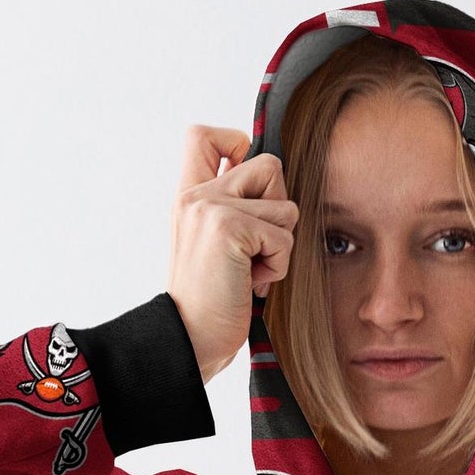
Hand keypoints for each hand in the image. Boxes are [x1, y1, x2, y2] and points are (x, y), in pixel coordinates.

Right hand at [166, 125, 299, 383]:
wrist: (188, 340)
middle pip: (268, 165)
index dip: (237, 144)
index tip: (246, 190)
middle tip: (257, 248)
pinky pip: (284, 237)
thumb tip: (273, 186)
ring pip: (285, 206)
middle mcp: (197, 195)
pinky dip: (278, 266)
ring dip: (279, 246)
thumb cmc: (209, 302)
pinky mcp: (230, 229)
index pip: (205, 135)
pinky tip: (252, 284)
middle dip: (278, 210)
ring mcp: (212, 208)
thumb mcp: (213, 246)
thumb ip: (231, 210)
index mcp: (189, 196)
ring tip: (250, 271)